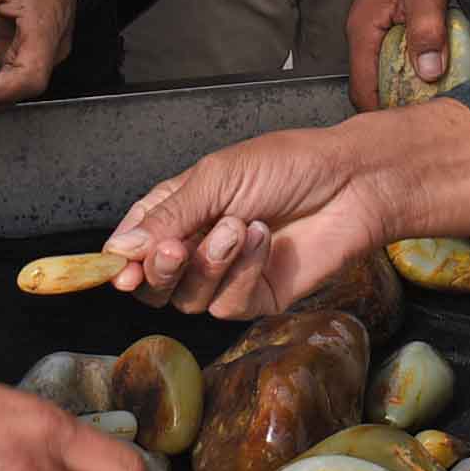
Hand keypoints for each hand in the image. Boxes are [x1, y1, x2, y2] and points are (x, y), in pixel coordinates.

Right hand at [108, 102, 469, 318]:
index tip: (119, 270)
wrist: (351, 183)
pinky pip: (228, 305)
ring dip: (210, 264)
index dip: (121, 261)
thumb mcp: (216, 178)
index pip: (133, 245)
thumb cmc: (286, 165)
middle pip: (153, 284)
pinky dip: (243, 272)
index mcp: (181, 210)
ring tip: (241, 225)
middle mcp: (198, 246)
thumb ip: (167, 217)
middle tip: (175, 249)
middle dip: (159, 270)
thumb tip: (119, 252)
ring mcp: (227, 275)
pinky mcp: (257, 296)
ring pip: (188, 299)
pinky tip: (264, 240)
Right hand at [344, 0, 448, 111]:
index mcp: (362, 33)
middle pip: (369, 84)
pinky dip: (405, 70)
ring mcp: (369, 32)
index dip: (379, 111)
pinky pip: (388, 58)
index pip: (361, 87)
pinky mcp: (382, 28)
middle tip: (422, 115)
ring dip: (401, 87)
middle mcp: (360, 36)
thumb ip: (426, 32)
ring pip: (380, 72)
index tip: (403, 125)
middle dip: (392, 103)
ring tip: (428, 99)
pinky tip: (428, 72)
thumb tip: (429, 72)